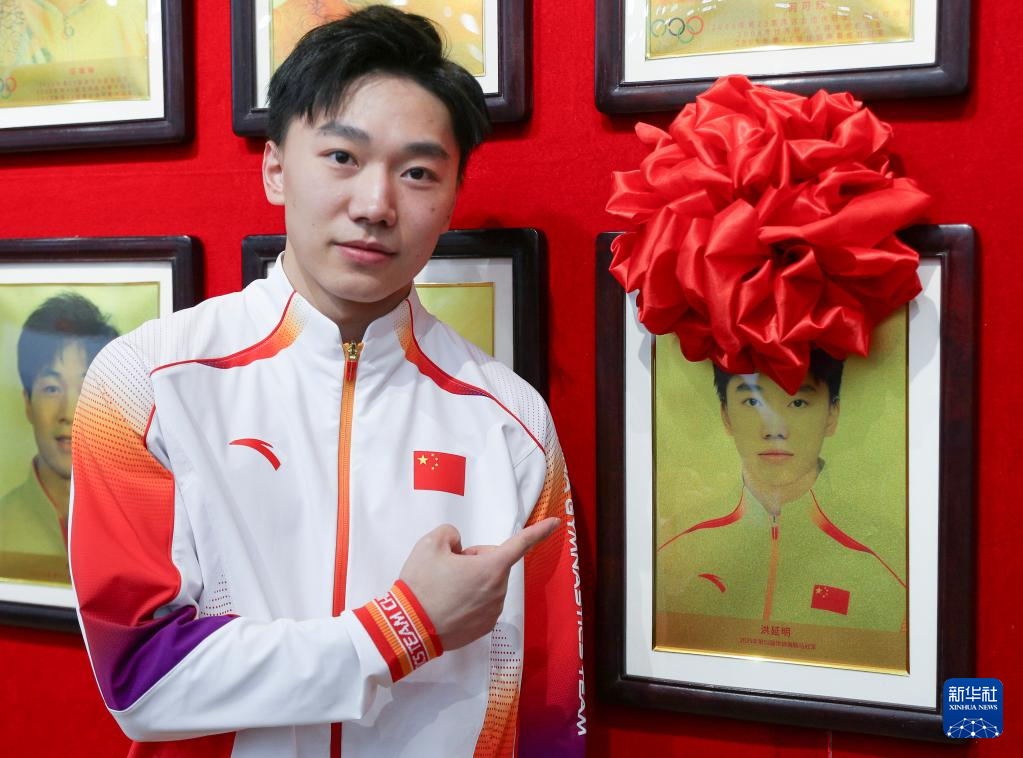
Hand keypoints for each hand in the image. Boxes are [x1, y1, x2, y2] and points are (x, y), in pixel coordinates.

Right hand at [398, 517, 559, 650]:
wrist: (408, 628)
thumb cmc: (421, 585)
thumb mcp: (429, 544)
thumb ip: (449, 533)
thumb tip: (458, 546)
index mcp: (491, 568)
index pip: (520, 543)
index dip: (539, 530)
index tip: (556, 523)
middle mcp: (498, 591)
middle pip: (493, 563)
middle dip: (475, 560)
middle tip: (448, 568)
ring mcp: (492, 612)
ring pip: (487, 584)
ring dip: (472, 581)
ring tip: (444, 589)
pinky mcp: (483, 628)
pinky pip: (482, 603)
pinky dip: (469, 599)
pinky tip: (448, 604)